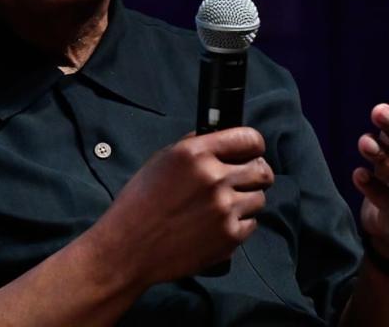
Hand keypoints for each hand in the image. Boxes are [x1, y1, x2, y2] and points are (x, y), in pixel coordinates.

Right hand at [88, 127, 273, 287]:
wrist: (127, 250)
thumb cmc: (140, 203)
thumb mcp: (162, 160)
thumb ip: (197, 146)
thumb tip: (224, 137)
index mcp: (196, 153)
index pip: (250, 139)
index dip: (253, 146)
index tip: (252, 152)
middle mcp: (214, 178)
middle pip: (262, 170)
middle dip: (255, 174)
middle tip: (244, 180)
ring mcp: (224, 209)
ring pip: (259, 198)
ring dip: (246, 200)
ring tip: (222, 206)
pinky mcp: (228, 237)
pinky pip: (251, 223)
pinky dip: (239, 224)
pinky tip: (216, 225)